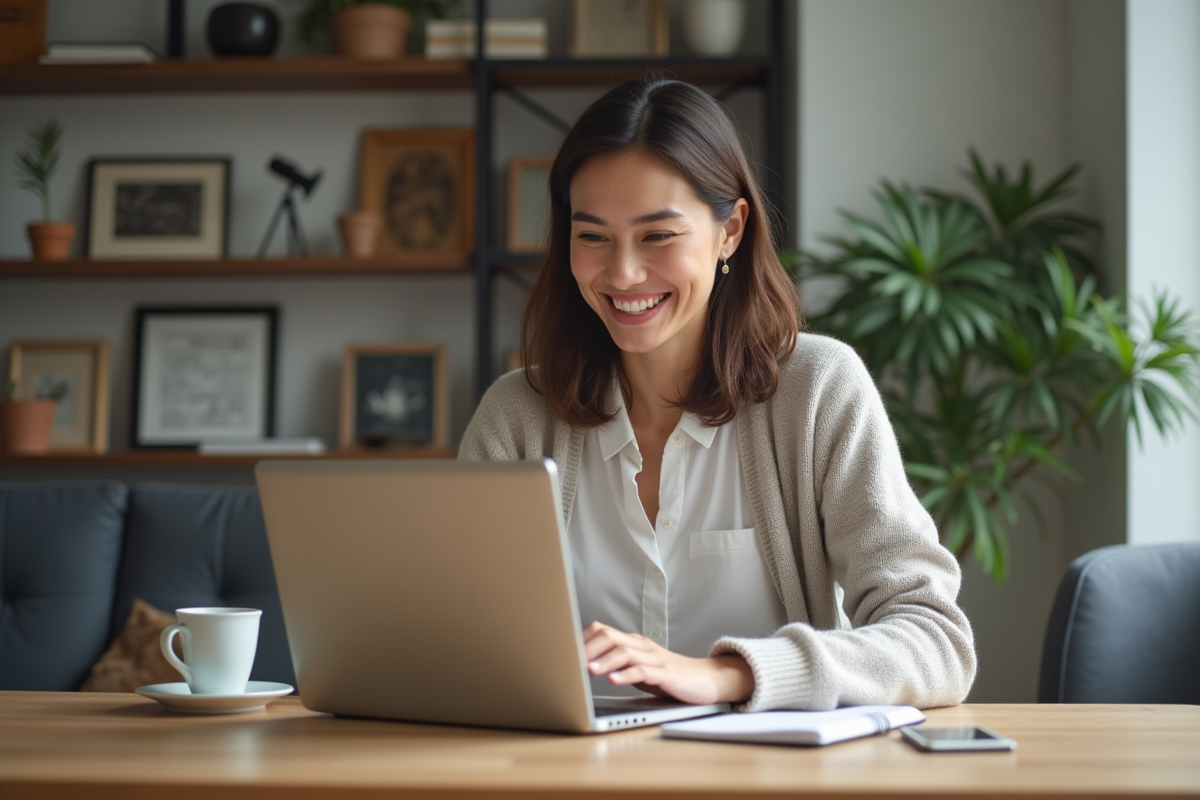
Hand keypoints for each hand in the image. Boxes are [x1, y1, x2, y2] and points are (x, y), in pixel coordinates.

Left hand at [582, 621, 753, 704]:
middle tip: (569, 661)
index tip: (563, 652)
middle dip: (587, 648)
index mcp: (634, 643)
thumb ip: (618, 664)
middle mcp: (642, 647)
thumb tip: (586, 665)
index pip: (602, 631)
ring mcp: (655, 659)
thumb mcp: (639, 668)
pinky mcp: (666, 675)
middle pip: (610, 637)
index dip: (581, 640)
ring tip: (588, 670)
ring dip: (604, 661)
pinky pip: (644, 672)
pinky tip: (614, 680)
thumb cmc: (670, 676)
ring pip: (625, 653)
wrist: (707, 680)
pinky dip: (627, 675)